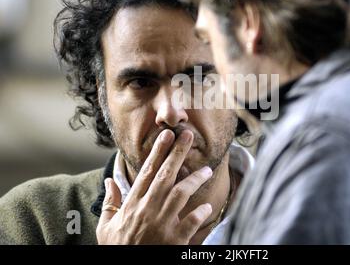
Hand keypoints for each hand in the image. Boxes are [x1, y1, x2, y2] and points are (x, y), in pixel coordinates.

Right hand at [96, 129, 212, 243]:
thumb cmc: (118, 249)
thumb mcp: (106, 227)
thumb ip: (110, 203)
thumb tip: (108, 181)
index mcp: (132, 204)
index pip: (147, 172)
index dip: (157, 151)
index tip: (166, 135)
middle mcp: (147, 210)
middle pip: (166, 175)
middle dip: (178, 153)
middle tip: (188, 136)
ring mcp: (161, 224)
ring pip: (180, 193)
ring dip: (195, 179)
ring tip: (207, 169)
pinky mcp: (173, 240)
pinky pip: (190, 222)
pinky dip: (199, 214)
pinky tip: (207, 207)